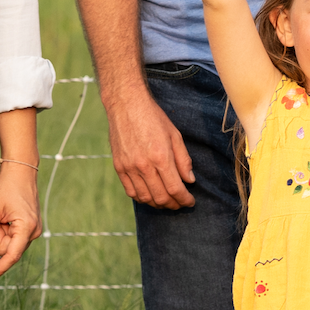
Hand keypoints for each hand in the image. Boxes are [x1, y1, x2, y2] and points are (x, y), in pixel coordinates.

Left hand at [0, 161, 41, 280]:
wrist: (21, 173)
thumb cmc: (7, 188)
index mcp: (26, 228)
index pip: (11, 255)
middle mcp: (34, 232)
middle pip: (8, 249)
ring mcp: (35, 230)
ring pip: (11, 243)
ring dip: (2, 233)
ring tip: (2, 215)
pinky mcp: (32, 228)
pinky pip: (15, 237)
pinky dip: (7, 231)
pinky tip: (6, 218)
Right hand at [105, 85, 194, 208]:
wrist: (126, 105)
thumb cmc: (153, 117)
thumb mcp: (175, 135)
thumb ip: (183, 160)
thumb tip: (189, 180)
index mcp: (160, 157)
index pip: (175, 189)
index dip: (184, 199)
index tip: (190, 201)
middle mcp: (143, 165)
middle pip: (160, 197)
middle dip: (173, 204)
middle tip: (180, 203)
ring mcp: (129, 167)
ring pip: (145, 198)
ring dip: (158, 204)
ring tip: (166, 201)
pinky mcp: (119, 167)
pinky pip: (130, 191)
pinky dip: (142, 198)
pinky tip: (150, 195)